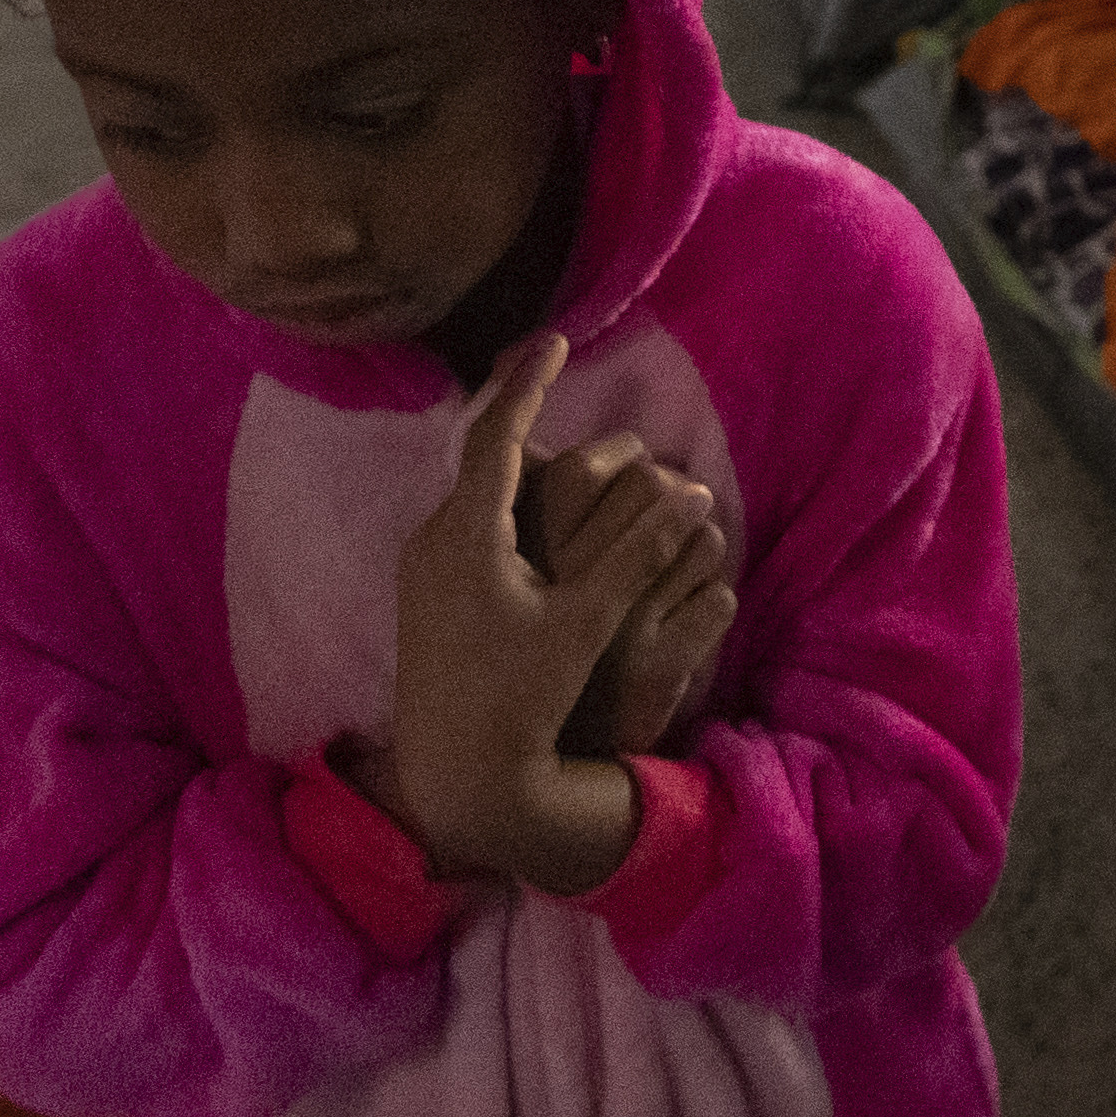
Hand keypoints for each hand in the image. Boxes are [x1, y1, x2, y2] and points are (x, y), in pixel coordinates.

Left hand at [373, 338, 666, 893]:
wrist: (454, 776)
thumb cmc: (520, 698)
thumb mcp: (586, 621)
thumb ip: (637, 553)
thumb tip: (692, 494)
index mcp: (467, 534)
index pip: (496, 434)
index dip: (527, 382)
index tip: (554, 340)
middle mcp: (433, 542)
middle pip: (485, 463)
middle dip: (533, 429)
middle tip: (577, 410)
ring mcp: (423, 573)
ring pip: (477, 501)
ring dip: (525, 478)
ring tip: (572, 470)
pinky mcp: (426, 600)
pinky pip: (470, 532)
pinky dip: (511, 514)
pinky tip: (545, 535)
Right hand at [525, 437, 739, 761]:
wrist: (532, 750)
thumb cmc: (529, 645)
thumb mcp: (517, 573)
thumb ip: (531, 505)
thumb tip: (545, 441)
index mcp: (527, 550)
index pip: (592, 464)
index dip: (626, 455)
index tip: (637, 468)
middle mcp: (570, 582)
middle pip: (657, 487)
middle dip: (675, 495)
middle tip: (672, 518)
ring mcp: (619, 624)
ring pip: (703, 541)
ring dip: (701, 551)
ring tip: (676, 574)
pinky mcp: (658, 668)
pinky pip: (719, 600)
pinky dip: (710, 606)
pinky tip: (684, 620)